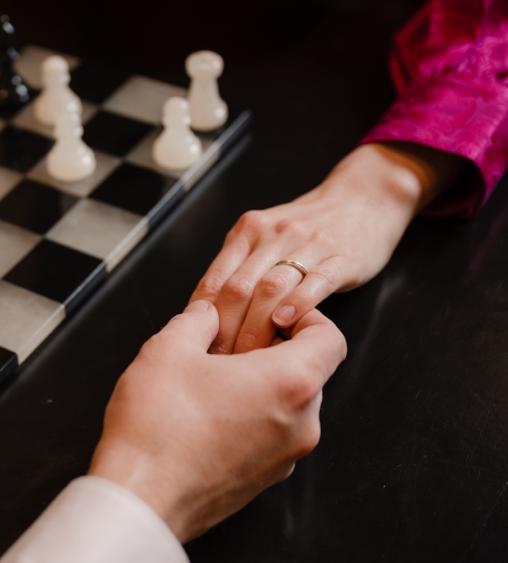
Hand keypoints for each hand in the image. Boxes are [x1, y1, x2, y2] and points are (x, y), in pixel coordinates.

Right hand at [88, 299, 346, 542]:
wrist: (139, 501)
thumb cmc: (155, 430)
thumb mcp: (168, 350)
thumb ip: (197, 320)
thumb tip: (205, 317)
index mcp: (291, 382)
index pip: (330, 338)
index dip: (307, 319)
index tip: (275, 319)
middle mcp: (300, 424)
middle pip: (308, 376)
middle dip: (274, 359)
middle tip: (229, 354)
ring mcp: (283, 459)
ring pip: (286, 412)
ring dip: (259, 395)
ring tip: (210, 393)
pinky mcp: (260, 484)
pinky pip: (266, 443)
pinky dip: (247, 428)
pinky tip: (204, 426)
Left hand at [193, 142, 462, 354]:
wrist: (366, 196)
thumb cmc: (309, 228)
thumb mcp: (265, 238)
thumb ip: (236, 269)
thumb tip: (202, 320)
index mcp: (247, 232)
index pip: (213, 282)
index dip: (200, 322)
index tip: (197, 353)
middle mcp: (273, 235)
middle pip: (238, 290)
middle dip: (225, 333)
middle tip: (219, 366)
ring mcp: (308, 245)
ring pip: (271, 289)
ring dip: (256, 329)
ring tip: (249, 359)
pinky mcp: (341, 257)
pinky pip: (315, 282)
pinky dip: (298, 305)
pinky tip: (286, 325)